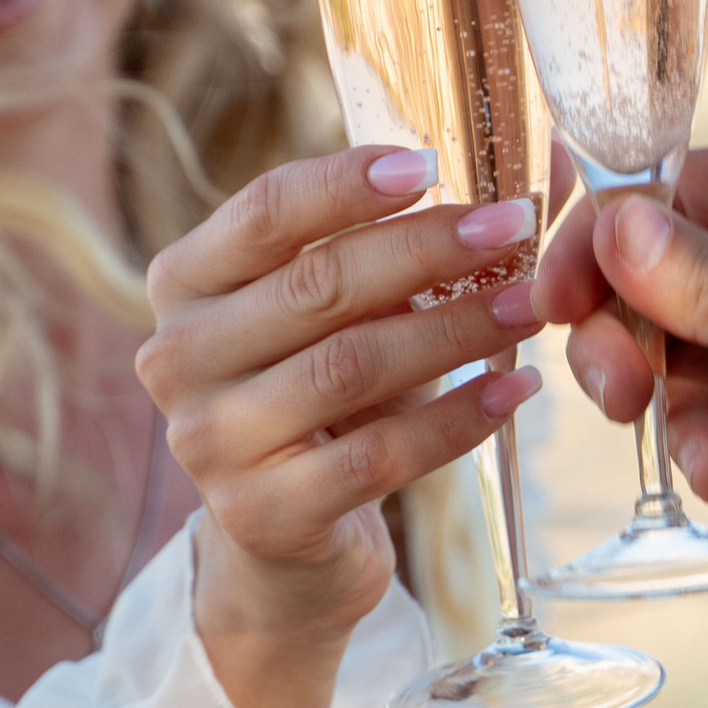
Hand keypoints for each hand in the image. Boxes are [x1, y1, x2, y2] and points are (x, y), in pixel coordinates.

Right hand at [139, 147, 539, 707]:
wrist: (283, 542)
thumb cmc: (317, 393)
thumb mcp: (326, 313)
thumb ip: (378, 242)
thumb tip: (517, 170)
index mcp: (182, 282)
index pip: (264, 213)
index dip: (347, 184)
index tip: (430, 165)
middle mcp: (178, 357)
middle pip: (317, 286)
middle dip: (428, 250)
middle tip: (513, 227)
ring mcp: (211, 441)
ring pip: (351, 368)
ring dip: (455, 330)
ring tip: (530, 306)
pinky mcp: (261, 513)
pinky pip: (377, 456)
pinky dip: (457, 420)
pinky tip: (514, 390)